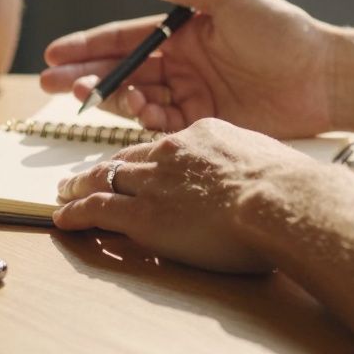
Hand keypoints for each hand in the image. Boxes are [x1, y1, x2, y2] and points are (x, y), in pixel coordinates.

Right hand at [40, 0, 335, 138]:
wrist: (323, 76)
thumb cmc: (281, 30)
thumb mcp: (229, 0)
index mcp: (182, 32)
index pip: (124, 39)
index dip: (89, 46)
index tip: (55, 54)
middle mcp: (181, 64)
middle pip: (121, 71)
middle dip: (83, 77)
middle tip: (50, 84)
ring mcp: (191, 95)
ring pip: (135, 99)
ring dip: (109, 98)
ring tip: (87, 96)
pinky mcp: (204, 124)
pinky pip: (162, 124)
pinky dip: (143, 120)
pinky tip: (134, 111)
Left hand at [54, 118, 316, 272]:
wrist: (282, 199)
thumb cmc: (291, 190)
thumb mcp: (270, 163)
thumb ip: (251, 171)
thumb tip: (259, 189)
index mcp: (204, 135)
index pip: (164, 146)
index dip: (145, 158)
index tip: (137, 165)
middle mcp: (171, 152)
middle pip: (127, 157)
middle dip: (101, 167)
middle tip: (81, 175)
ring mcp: (153, 181)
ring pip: (105, 178)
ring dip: (79, 187)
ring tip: (63, 194)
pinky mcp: (141, 213)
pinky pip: (97, 209)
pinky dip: (74, 213)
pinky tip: (62, 219)